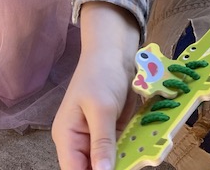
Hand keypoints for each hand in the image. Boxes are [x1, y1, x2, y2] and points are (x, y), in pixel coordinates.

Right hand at [53, 4, 140, 169]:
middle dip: (111, 169)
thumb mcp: (102, 108)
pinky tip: (142, 154)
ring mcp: (96, 138)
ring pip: (107, 164)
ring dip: (123, 163)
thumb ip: (102, 143)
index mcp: (67, 137)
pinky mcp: (111, 133)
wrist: (115, 51)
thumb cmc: (101, 74)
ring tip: (139, 158)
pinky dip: (130, 154)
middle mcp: (79, 141)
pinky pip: (119, 152)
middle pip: (91, 168)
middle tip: (132, 163)